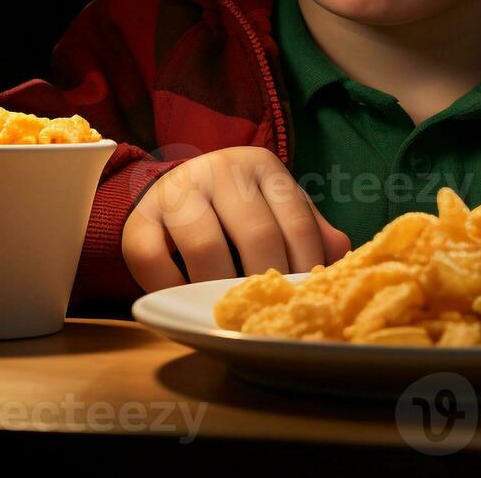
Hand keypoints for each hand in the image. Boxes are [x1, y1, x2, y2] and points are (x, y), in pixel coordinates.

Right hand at [122, 145, 350, 291]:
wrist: (175, 192)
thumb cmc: (239, 208)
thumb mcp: (276, 207)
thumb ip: (310, 230)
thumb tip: (342, 261)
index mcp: (261, 166)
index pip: (296, 222)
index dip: (307, 268)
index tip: (307, 300)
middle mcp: (218, 169)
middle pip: (255, 235)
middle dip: (267, 282)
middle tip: (271, 314)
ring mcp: (175, 191)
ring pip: (205, 248)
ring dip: (220, 290)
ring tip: (231, 311)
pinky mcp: (138, 219)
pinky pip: (153, 260)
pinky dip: (171, 288)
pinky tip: (185, 299)